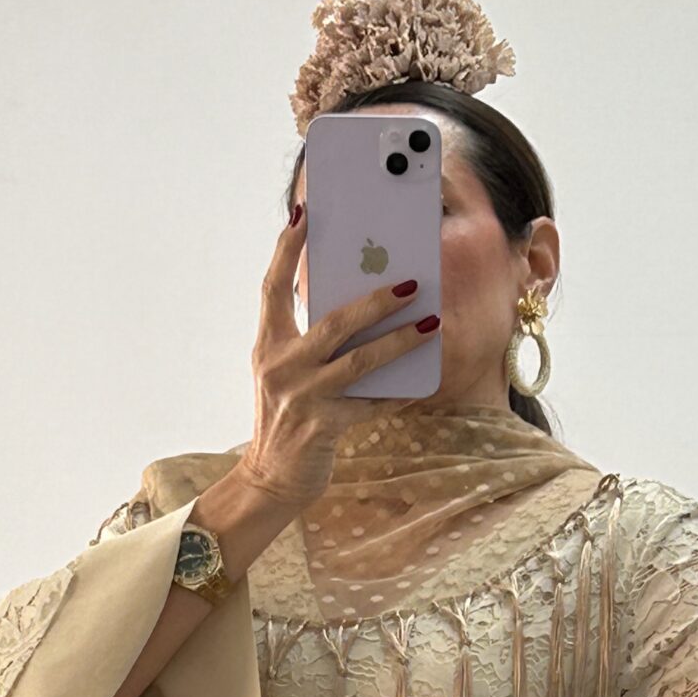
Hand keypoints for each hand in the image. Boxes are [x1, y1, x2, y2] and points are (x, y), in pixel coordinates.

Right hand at [238, 204, 440, 513]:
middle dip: (375, 300)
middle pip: (333, 322)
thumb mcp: (286, 374)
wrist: (270, 480)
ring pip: (358, 362)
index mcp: (267, 345)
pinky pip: (369, 403)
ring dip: (398, 342)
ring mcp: (301, 397)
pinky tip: (420, 381)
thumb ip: (309, 341)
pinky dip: (396, 393)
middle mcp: (279, 366)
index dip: (287, 251)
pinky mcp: (322, 426)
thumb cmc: (286, 419)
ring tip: (430, 326)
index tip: (303, 216)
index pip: (272, 287)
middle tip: (411, 283)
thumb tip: (357, 306)